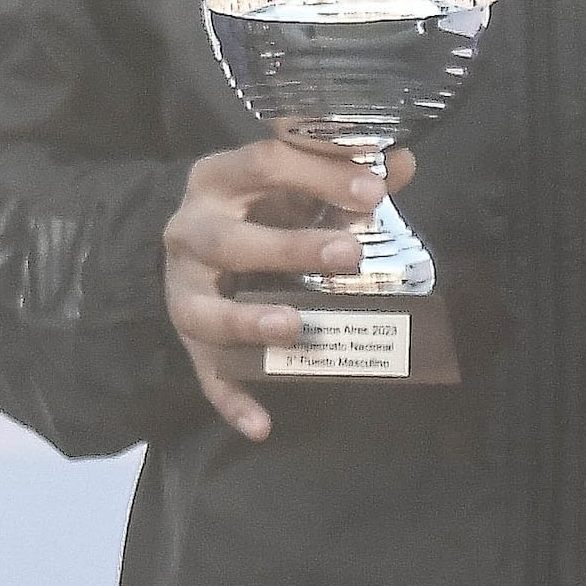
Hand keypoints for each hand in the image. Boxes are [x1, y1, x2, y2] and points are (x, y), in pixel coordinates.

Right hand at [160, 138, 410, 442]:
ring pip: (204, 310)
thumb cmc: (257, 210)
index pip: (263, 164)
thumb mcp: (291, 183)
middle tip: (351, 253)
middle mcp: (190, 232)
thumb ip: (342, 174)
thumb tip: (402, 160)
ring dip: (247, 323)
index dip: (319, 175)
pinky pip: (207, 374)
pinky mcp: (190, 341)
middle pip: (229, 241)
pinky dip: (231, 400)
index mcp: (218, 179)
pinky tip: (262, 425)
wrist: (191, 246)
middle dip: (289, 247)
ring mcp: (183, 290)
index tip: (374, 190)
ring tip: (296, 327)